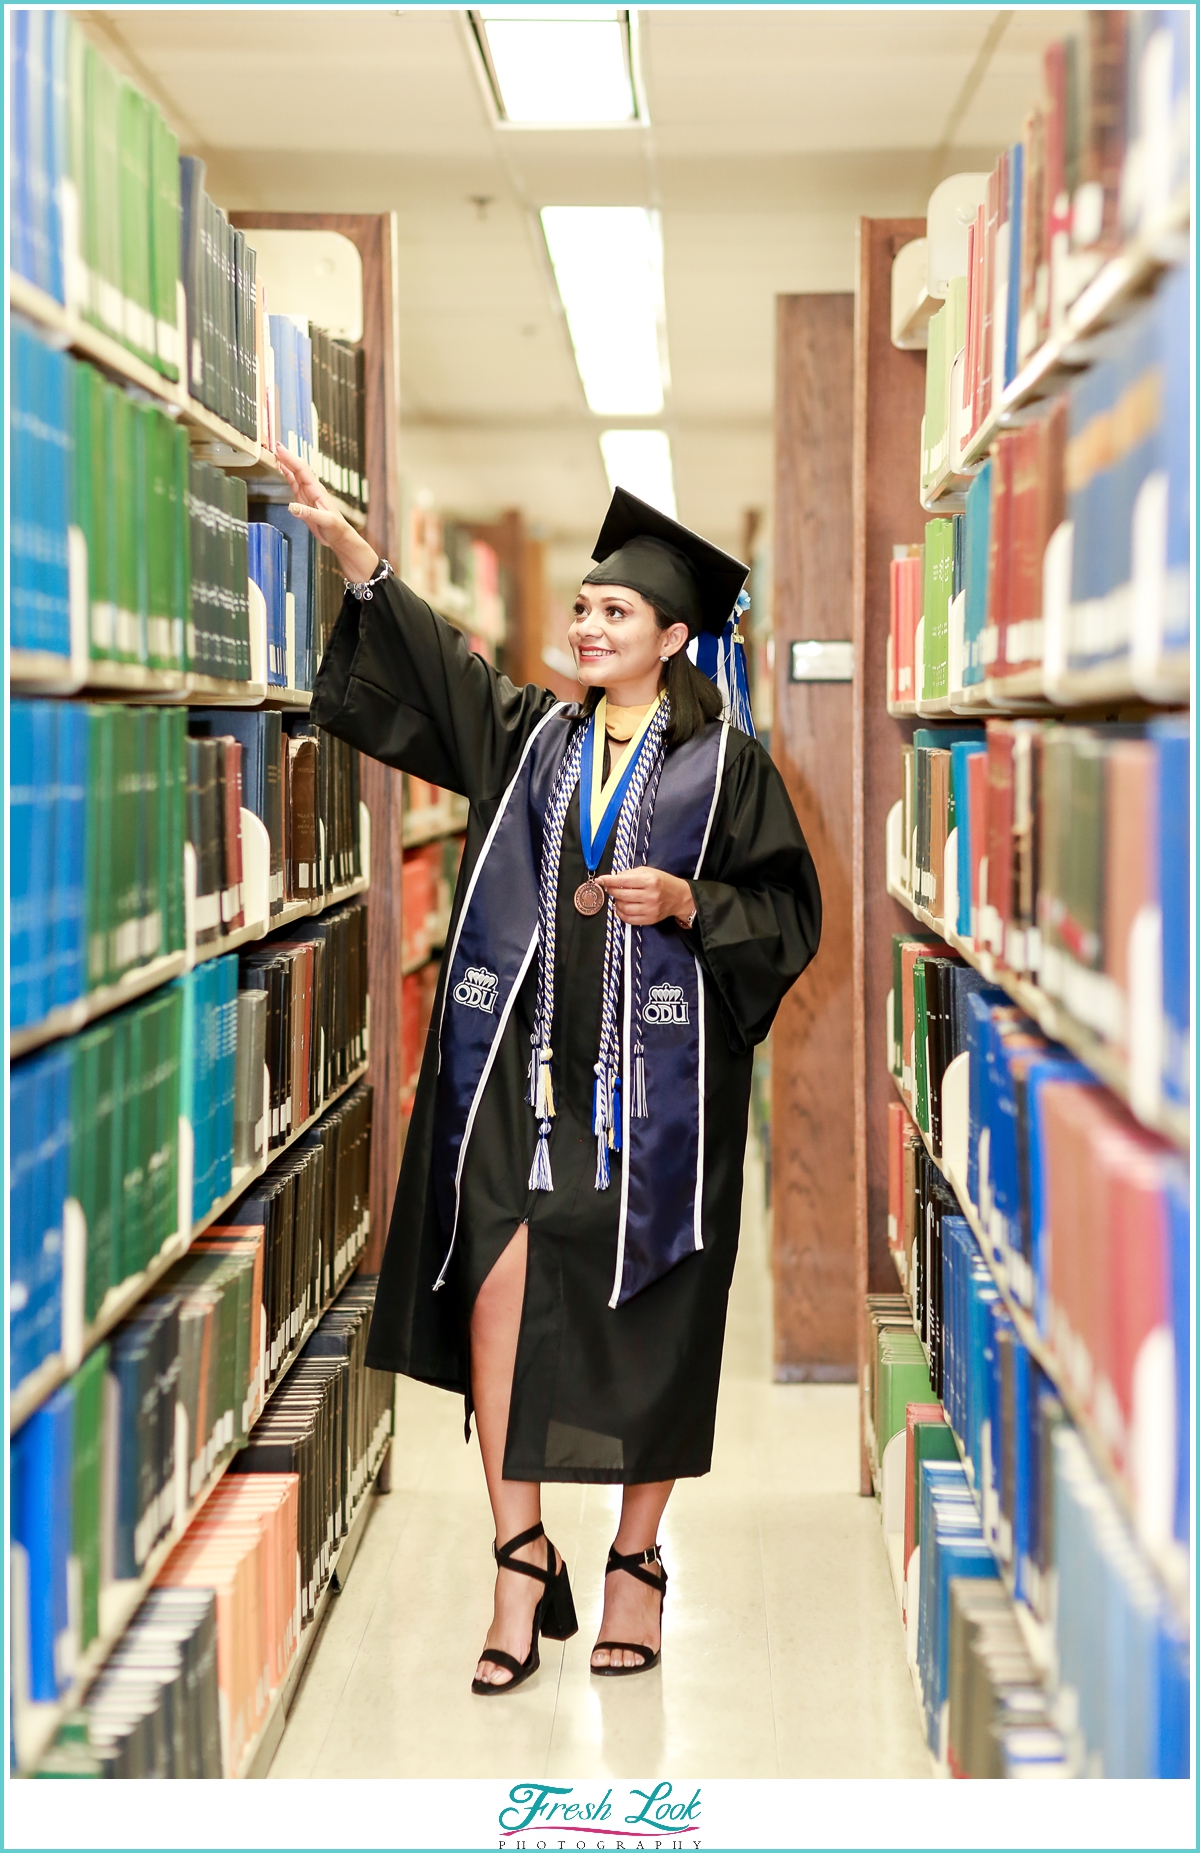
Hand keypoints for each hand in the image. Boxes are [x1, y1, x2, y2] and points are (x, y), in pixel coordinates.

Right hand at [275, 444, 379, 582]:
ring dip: (286, 463)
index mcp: (316, 490)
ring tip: (276, 453)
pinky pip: (294, 484)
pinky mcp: (304, 501)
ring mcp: (308, 494)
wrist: (339, 538)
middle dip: (287, 456)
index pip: (301, 470)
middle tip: (275, 444)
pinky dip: (287, 475)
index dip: (290, 459)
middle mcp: (312, 489)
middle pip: (297, 468)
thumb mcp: (324, 522)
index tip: (279, 448)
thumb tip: (291, 506)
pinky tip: (282, 469)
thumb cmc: (335, 529)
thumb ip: (308, 513)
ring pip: (295, 474)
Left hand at [596, 867, 694, 925]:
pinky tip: (621, 907)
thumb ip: (630, 874)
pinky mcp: (649, 919)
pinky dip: (621, 913)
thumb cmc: (662, 882)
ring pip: (623, 908)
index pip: (624, 880)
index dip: (609, 880)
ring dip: (616, 902)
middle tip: (609, 888)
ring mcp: (650, 909)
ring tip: (619, 897)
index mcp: (649, 881)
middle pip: (621, 895)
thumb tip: (613, 878)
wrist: (678, 897)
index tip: (600, 880)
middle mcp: (650, 895)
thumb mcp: (648, 871)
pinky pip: (629, 919)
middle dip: (611, 891)